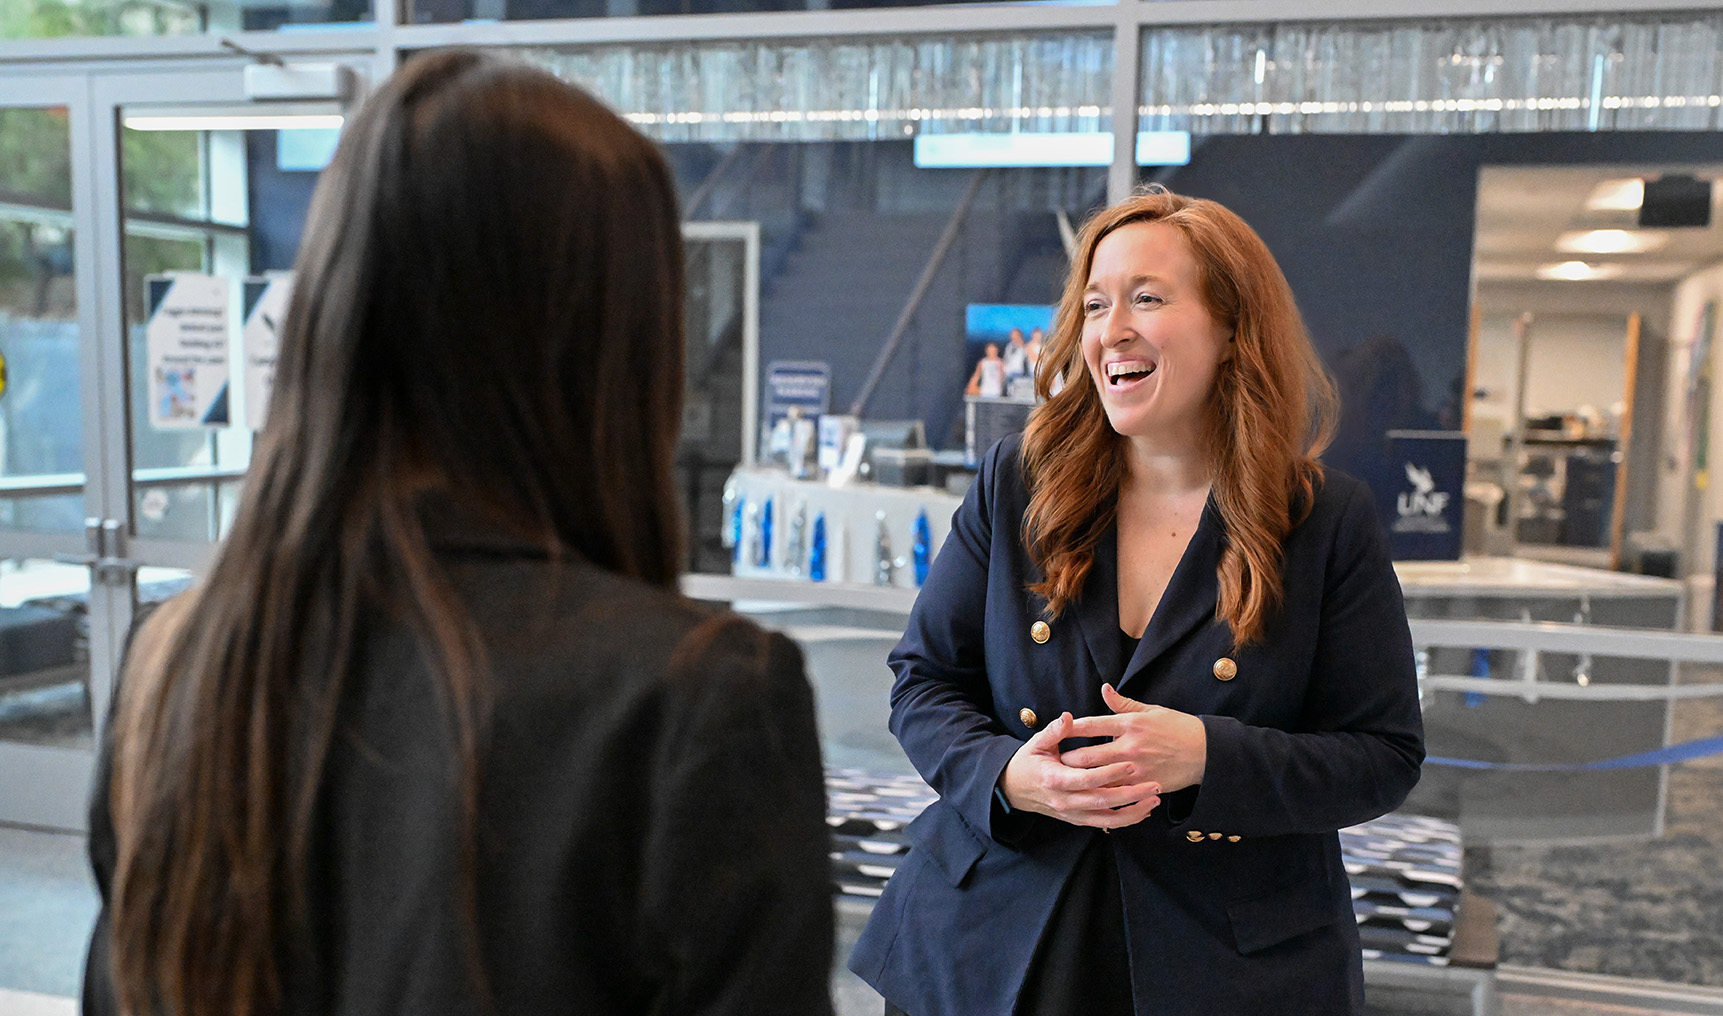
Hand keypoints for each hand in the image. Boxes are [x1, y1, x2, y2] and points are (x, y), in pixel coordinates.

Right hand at [999, 710, 1162, 829]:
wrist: (1012, 789)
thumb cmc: (1028, 762)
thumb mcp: (1036, 743)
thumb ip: (1054, 730)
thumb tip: (1069, 717)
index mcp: (1054, 779)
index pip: (1087, 779)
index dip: (1110, 772)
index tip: (1132, 763)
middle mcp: (1064, 801)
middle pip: (1103, 802)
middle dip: (1131, 795)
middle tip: (1155, 786)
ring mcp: (1071, 814)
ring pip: (1107, 819)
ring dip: (1133, 812)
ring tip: (1155, 801)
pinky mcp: (1077, 820)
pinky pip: (1104, 824)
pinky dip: (1125, 820)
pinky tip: (1143, 811)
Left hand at [1060, 684, 1206, 793]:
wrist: (1206, 752)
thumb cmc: (1177, 727)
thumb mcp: (1151, 711)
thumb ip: (1123, 704)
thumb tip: (1104, 689)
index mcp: (1130, 724)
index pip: (1091, 725)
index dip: (1069, 729)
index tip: (1055, 732)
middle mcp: (1130, 746)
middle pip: (1087, 755)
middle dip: (1068, 760)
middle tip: (1054, 762)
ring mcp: (1137, 768)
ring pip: (1098, 777)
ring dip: (1081, 780)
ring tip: (1066, 781)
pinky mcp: (1144, 785)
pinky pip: (1117, 793)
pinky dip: (1103, 794)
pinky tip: (1091, 795)